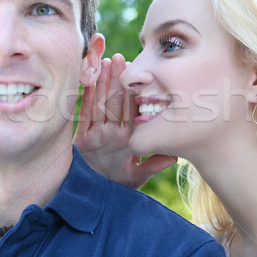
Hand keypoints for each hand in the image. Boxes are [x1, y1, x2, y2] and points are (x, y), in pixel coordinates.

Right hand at [74, 53, 176, 188]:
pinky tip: (87, 81)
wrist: (91, 198)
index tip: (139, 73)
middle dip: (117, 80)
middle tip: (120, 58)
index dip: (135, 92)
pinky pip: (84, 115)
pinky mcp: (82, 138)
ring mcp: (97, 133)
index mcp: (128, 137)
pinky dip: (86, 98)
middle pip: (115, 101)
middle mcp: (113, 132)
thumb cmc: (116, 188)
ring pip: (100, 103)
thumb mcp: (136, 177)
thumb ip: (152, 166)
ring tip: (105, 63)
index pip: (132, 110)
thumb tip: (175, 157)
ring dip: (103, 84)